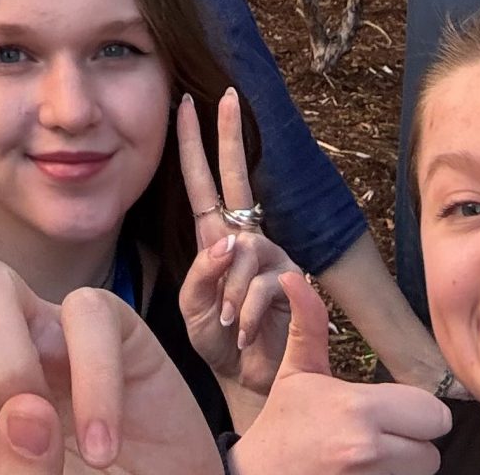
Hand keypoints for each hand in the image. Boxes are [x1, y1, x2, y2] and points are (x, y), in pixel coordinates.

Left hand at [174, 90, 290, 402]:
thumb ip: (202, 276)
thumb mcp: (194, 309)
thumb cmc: (218, 341)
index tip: (187, 103)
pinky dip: (248, 312)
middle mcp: (246, 236)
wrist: (249, 383)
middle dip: (229, 136)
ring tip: (230, 325)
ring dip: (230, 294)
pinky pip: (262, 284)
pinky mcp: (292, 280)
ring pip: (243, 250)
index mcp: (215, 238)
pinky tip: (246, 333)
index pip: (202, 183)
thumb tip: (229, 242)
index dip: (193, 145)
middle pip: (236, 178)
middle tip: (228, 97)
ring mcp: (272, 255)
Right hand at [231, 275, 450, 474]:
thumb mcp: (296, 373)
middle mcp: (368, 448)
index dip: (418, 412)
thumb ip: (309, 325)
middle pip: (433, 452)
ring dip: (404, 465)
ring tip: (372, 455)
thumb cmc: (281, 424)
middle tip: (386, 435)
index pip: (434, 414)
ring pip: (421, 474)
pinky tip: (363, 472)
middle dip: (415, 443)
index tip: (393, 410)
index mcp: (357, 408)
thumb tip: (293, 276)